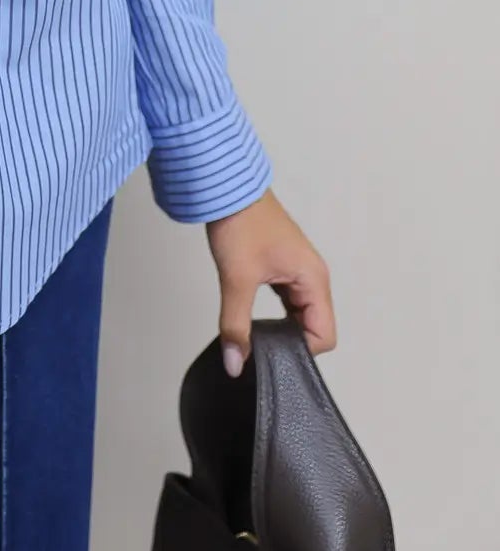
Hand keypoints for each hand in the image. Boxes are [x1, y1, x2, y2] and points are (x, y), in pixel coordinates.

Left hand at [205, 187, 335, 376]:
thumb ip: (236, 325)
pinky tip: (254, 318)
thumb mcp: (237, 279)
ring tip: (254, 333)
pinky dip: (275, 314)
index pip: (324, 336)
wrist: (227, 187)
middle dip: (289, 341)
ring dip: (281, 327)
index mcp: (314, 279)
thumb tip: (236, 364)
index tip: (269, 354)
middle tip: (259, 347)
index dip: (299, 351)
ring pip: (299, 315)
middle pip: (314, 328)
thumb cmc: (240, 223)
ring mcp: (299, 272)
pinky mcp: (283, 268)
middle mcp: (313, 277)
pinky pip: (288, 302)